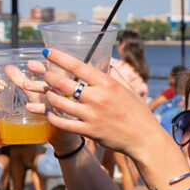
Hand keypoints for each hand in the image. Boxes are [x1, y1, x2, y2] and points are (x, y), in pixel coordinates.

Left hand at [26, 48, 168, 159]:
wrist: (144, 139)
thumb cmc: (137, 112)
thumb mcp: (128, 89)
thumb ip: (114, 75)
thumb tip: (106, 61)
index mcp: (107, 84)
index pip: (78, 67)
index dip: (59, 58)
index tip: (47, 51)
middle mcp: (98, 98)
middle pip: (64, 84)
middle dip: (49, 77)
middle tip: (44, 74)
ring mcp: (92, 115)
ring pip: (60, 103)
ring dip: (49, 96)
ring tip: (47, 93)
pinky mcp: (89, 131)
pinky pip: (63, 123)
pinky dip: (53, 117)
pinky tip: (50, 113)